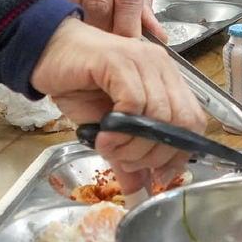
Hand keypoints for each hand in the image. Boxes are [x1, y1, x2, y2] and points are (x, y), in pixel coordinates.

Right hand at [31, 18, 206, 193]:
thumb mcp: (108, 129)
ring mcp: (143, 61)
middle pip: (181, 122)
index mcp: (167, 80)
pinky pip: (134, 102)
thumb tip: (139, 189)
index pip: (194, 121)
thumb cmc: (79, 85)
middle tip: (125, 161)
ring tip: (109, 148)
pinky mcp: (120, 60)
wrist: (47, 52)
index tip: (154, 173)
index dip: (178, 153)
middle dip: (154, 154)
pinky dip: (120, 129)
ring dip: (133, 144)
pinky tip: (103, 136)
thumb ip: (127, 155)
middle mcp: (161, 68)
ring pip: (158, 115)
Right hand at [35, 0, 163, 39]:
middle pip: (100, 4)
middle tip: (106, 49)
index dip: (128, 27)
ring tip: (87, 40)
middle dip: (104, 31)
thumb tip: (158, 36)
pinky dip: (62, 15)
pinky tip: (68, 22)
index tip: (128, 47)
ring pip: (75, 4)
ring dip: (82, 26)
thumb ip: (144, 5)